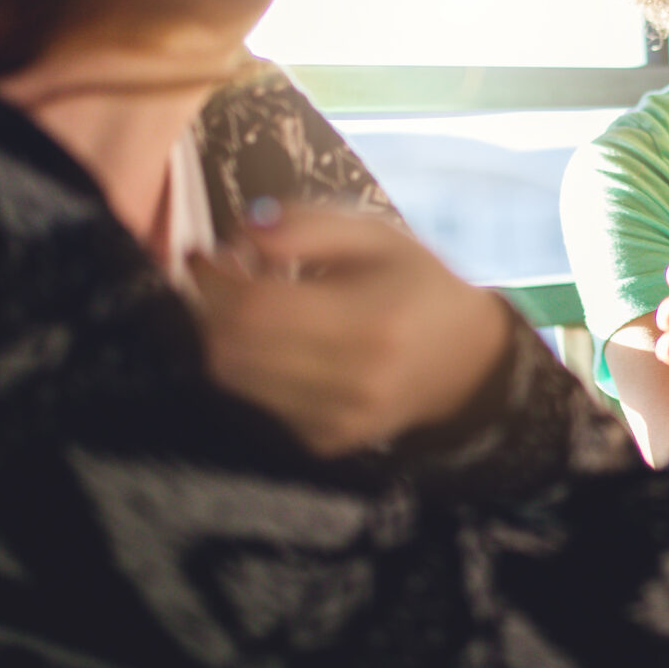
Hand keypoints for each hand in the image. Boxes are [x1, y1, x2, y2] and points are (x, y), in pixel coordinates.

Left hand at [188, 206, 511, 456]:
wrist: (466, 364)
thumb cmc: (415, 285)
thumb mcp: (375, 235)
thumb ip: (307, 225)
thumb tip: (243, 232)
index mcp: (368, 322)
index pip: (256, 308)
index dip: (213, 280)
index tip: (202, 253)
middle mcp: (351, 382)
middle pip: (232, 349)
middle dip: (209, 308)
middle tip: (219, 277)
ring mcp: (336, 422)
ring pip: (234, 380)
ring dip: (222, 337)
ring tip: (246, 305)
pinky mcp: (325, 442)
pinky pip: (257, 402)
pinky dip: (251, 367)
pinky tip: (277, 342)